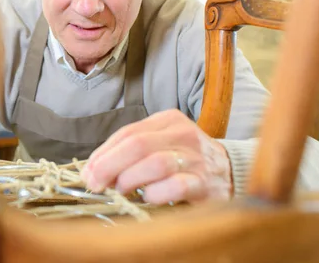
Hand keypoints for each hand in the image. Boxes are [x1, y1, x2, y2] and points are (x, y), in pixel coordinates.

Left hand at [80, 110, 232, 204]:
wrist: (231, 173)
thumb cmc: (184, 160)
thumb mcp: (159, 145)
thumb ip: (129, 153)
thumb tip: (92, 170)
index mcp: (168, 120)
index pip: (127, 133)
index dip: (103, 153)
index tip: (88, 172)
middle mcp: (183, 134)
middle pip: (137, 145)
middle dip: (109, 166)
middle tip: (96, 184)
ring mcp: (196, 158)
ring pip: (155, 163)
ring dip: (130, 179)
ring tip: (121, 190)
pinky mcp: (206, 184)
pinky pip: (176, 187)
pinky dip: (156, 194)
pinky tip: (148, 198)